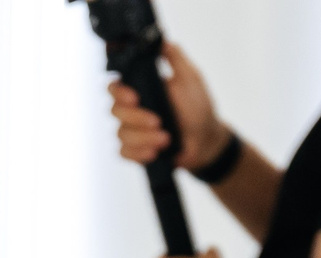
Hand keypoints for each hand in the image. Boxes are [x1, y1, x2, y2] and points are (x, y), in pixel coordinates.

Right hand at [110, 42, 227, 171]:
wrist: (206, 140)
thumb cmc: (198, 107)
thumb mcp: (190, 77)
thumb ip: (175, 58)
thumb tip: (161, 40)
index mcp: (141, 88)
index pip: (115, 86)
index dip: (119, 92)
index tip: (135, 98)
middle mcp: (132, 109)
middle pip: (114, 111)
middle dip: (136, 118)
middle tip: (158, 121)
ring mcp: (132, 131)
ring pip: (121, 134)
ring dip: (143, 138)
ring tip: (166, 139)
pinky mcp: (135, 150)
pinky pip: (124, 153)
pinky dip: (138, 153)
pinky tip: (154, 152)